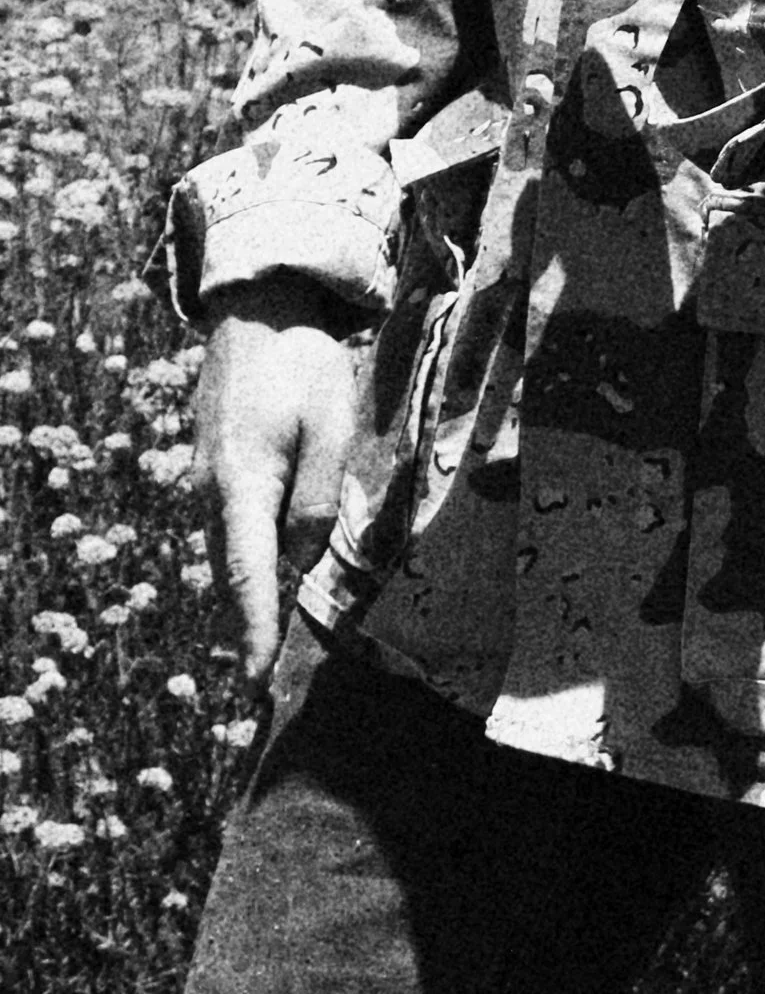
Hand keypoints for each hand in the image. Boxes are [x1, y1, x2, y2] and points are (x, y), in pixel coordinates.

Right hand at [194, 277, 361, 684]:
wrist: (257, 312)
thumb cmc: (301, 364)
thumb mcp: (328, 426)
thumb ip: (317, 498)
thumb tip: (302, 559)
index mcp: (241, 487)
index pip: (247, 577)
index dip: (253, 630)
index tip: (254, 681)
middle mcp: (212, 494)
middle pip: (230, 575)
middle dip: (245, 626)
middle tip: (259, 680)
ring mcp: (207, 483)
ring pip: (228, 554)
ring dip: (245, 596)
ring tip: (262, 645)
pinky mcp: (214, 471)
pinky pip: (230, 530)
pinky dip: (244, 561)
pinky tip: (265, 577)